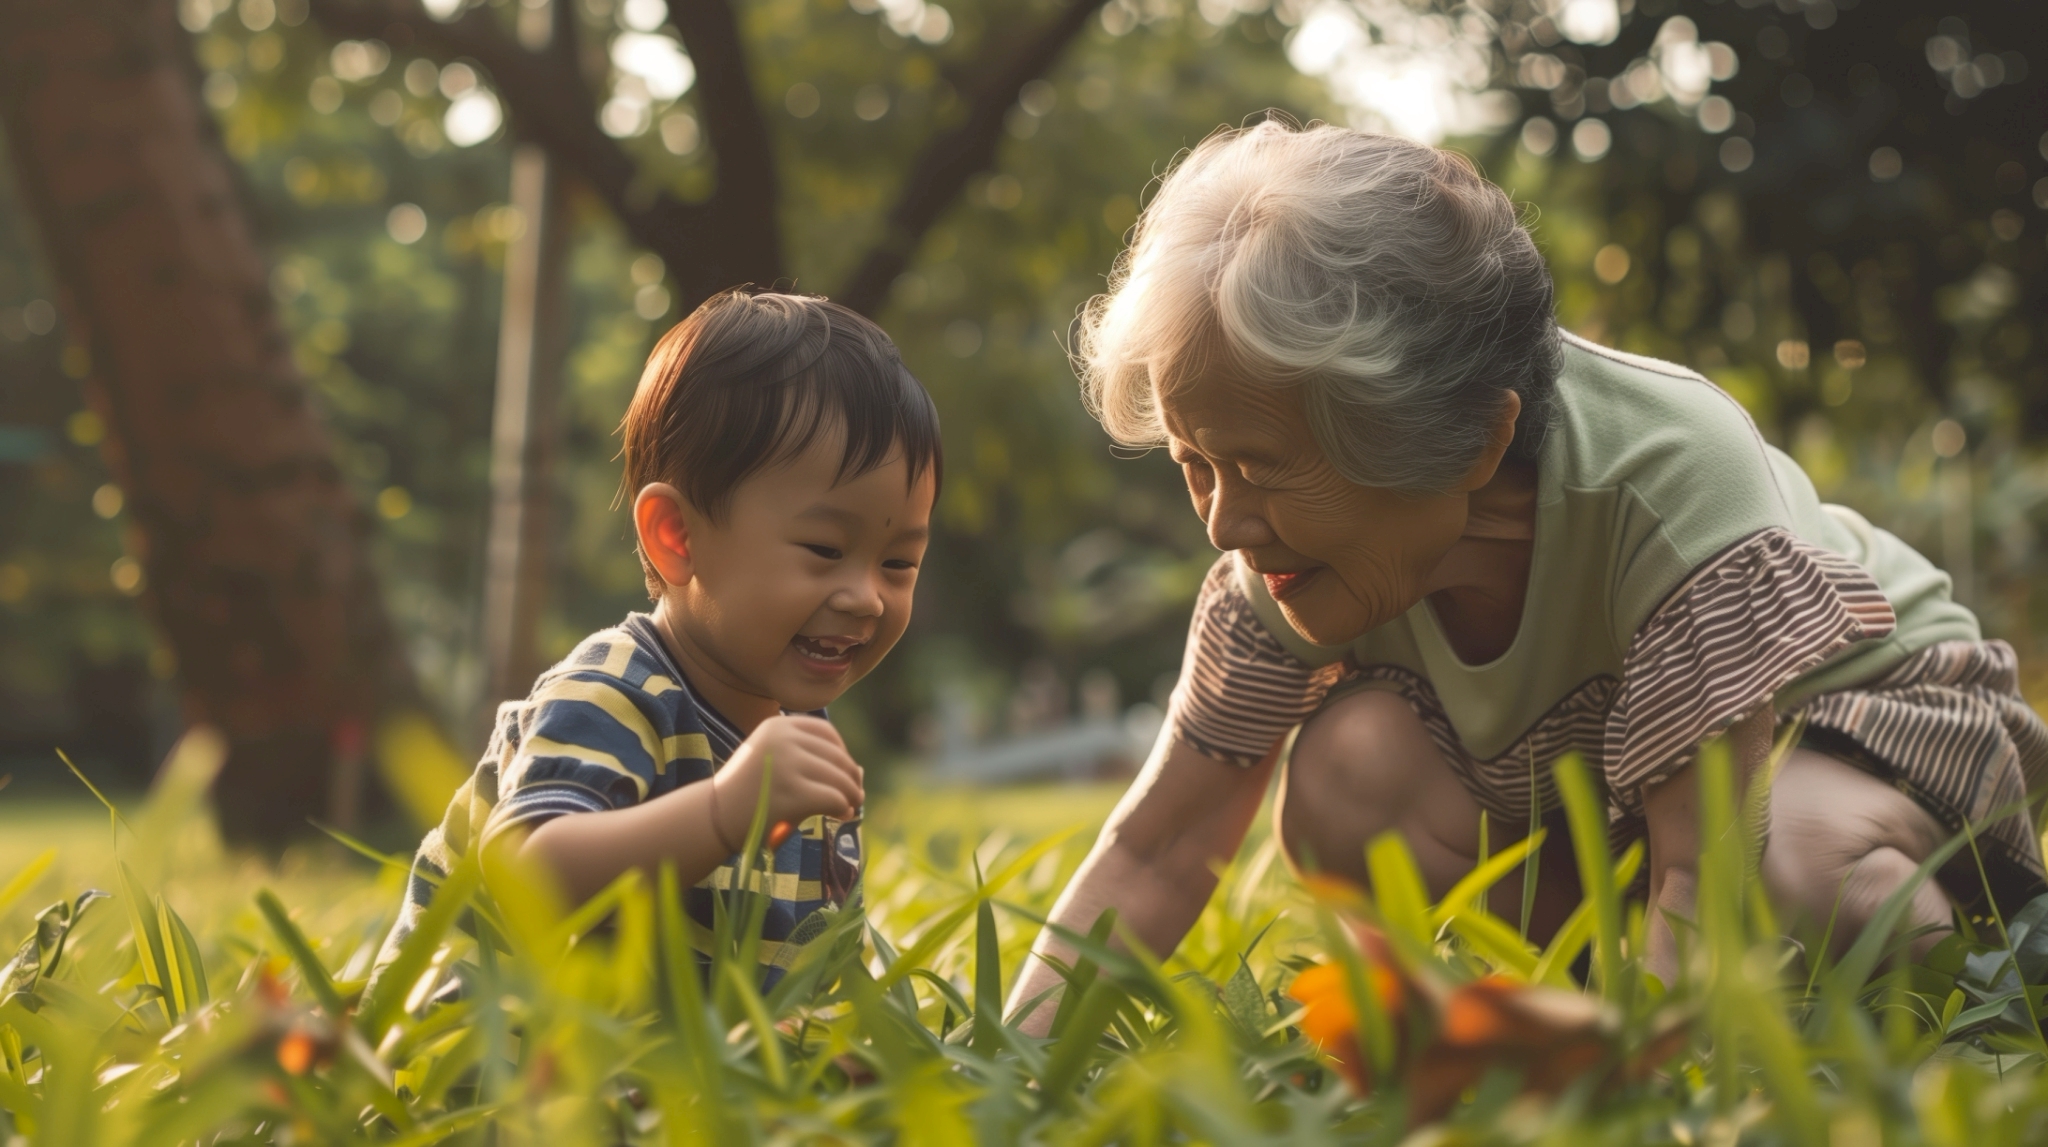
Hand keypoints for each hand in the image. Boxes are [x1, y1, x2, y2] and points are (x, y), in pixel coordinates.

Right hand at [711, 715, 862, 849]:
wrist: (713, 817)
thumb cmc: (747, 793)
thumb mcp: (772, 760)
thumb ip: (808, 759)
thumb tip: (859, 773)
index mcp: (778, 725)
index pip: (826, 733)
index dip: (841, 753)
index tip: (842, 771)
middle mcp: (784, 739)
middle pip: (837, 756)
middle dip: (850, 777)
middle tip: (855, 794)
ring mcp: (788, 764)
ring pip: (840, 778)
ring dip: (851, 794)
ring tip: (850, 805)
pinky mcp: (793, 792)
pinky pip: (834, 798)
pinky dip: (842, 807)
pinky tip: (841, 814)